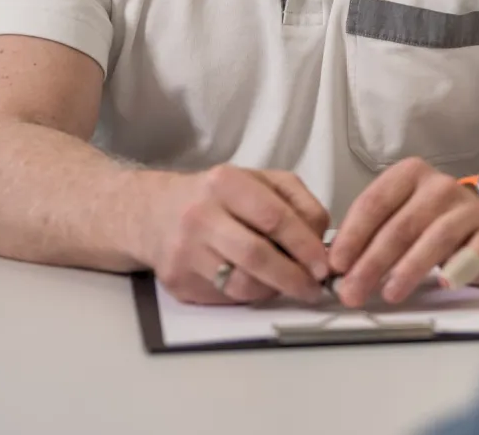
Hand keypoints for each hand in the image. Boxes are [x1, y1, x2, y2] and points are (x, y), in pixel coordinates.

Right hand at [138, 165, 331, 304]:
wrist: (153, 212)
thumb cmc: (218, 197)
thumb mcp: (260, 181)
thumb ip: (297, 202)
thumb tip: (321, 239)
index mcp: (226, 183)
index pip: (274, 217)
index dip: (304, 245)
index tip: (325, 265)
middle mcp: (200, 216)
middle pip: (256, 255)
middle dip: (293, 277)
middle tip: (314, 288)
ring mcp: (185, 252)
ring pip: (240, 284)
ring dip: (273, 289)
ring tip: (288, 285)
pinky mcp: (177, 282)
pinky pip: (224, 297)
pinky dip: (249, 295)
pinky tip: (257, 285)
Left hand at [328, 158, 478, 307]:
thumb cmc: (429, 219)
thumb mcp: (396, 214)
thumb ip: (369, 235)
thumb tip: (337, 269)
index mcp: (409, 175)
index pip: (374, 203)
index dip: (353, 235)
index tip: (336, 265)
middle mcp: (439, 187)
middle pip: (401, 226)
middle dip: (372, 262)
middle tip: (352, 292)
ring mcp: (467, 210)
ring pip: (436, 238)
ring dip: (409, 268)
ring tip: (389, 294)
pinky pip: (475, 251)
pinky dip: (459, 267)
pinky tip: (445, 282)